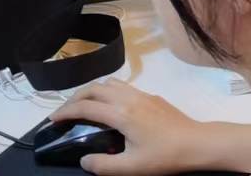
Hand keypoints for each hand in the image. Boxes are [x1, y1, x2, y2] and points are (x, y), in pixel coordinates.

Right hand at [50, 82, 199, 175]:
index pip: (86, 107)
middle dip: (75, 97)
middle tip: (65, 112)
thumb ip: (104, 165)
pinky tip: (110, 106)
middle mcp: (128, 98)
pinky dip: (107, 91)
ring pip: (109, 83)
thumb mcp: (132, 168)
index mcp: (121, 113)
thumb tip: (83, 160)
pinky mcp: (151, 96)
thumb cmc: (164, 156)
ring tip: (84, 106)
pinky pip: (122, 86)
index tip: (53, 119)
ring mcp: (141, 94)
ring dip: (92, 91)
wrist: (197, 143)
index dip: (66, 111)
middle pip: (94, 88)